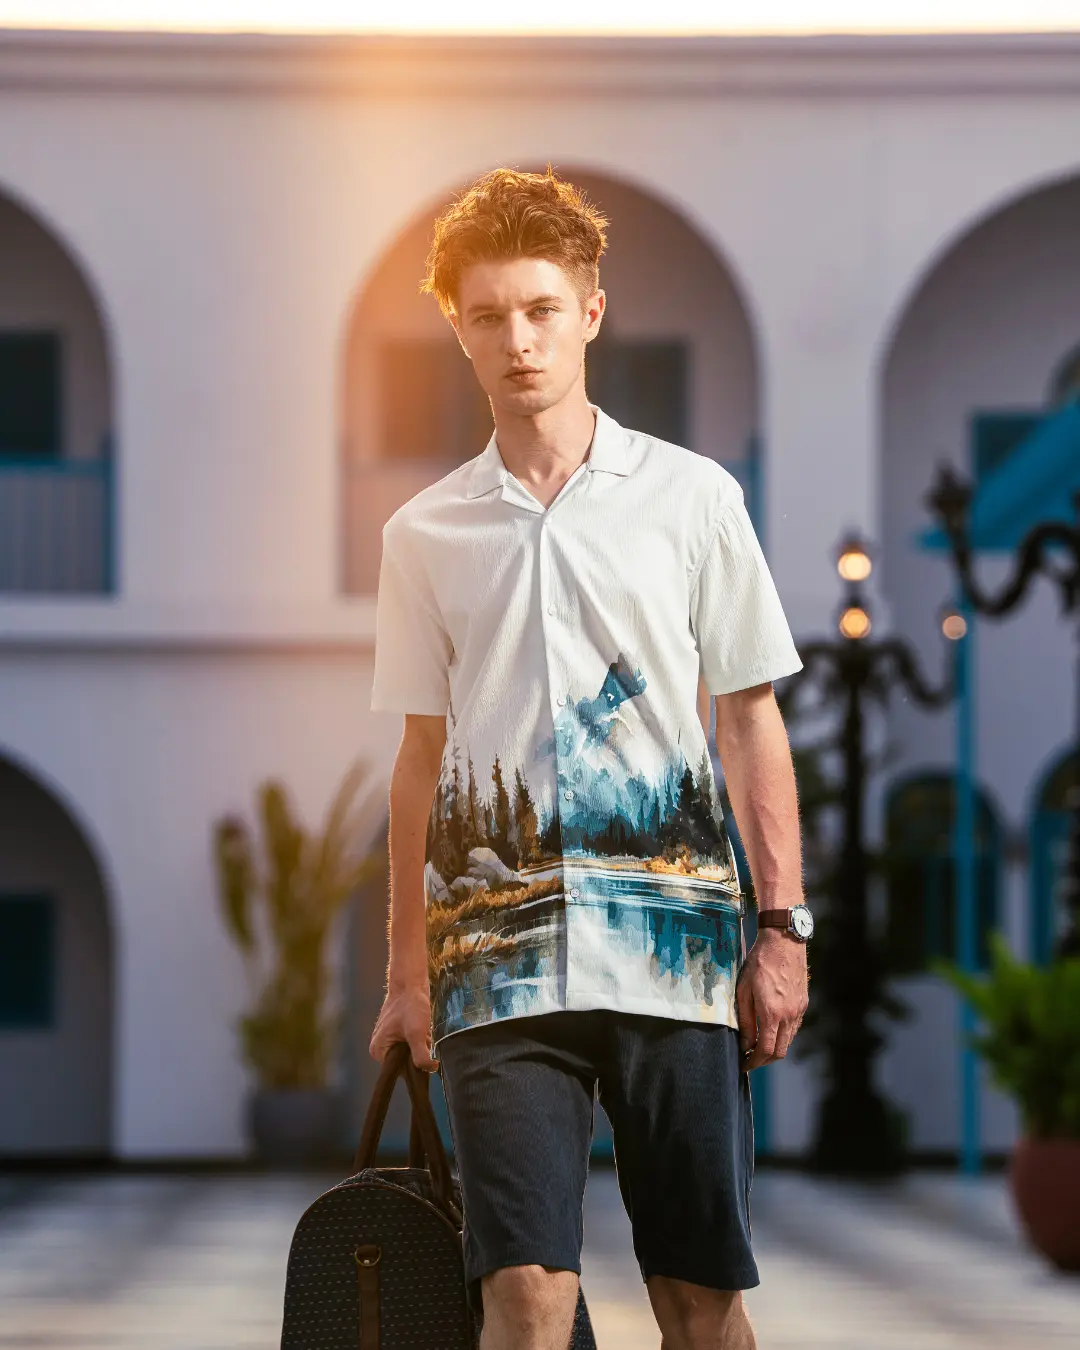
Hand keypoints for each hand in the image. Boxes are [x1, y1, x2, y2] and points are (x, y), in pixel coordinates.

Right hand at [369, 984, 438, 1071]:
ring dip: (422, 1046)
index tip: (425, 1054)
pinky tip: (425, 1030)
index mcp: (379, 1051)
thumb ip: (421, 1055)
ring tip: (425, 1032)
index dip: (414, 1066)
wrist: (411, 983)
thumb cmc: (410, 1006)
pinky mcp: (397, 1032)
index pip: (399, 1071)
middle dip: (419, 1054)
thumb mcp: (416, 1033)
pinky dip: (421, 1040)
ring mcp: (388, 1039)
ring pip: (410, 1053)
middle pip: (405, 1063)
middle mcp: (380, 1048)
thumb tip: (431, 1069)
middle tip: (425, 1038)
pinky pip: (411, 1044)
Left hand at [736, 927, 808, 1070]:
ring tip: (759, 1044)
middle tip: (750, 1059)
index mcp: (772, 1014)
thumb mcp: (744, 991)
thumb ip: (745, 1020)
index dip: (754, 1062)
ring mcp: (798, 1010)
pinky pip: (794, 1028)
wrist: (783, 942)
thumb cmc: (758, 963)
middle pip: (780, 1051)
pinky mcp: (803, 1004)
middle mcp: (789, 1016)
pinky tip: (771, 1028)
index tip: (744, 1065)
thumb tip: (745, 1044)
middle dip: (764, 1060)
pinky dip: (783, 1035)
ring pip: (788, 1041)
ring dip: (774, 1048)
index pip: (765, 1050)